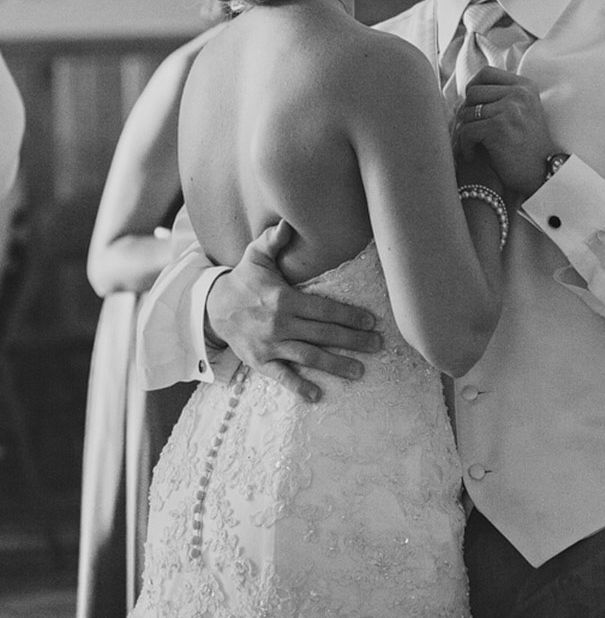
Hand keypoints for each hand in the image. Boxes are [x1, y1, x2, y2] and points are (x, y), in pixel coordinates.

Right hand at [205, 221, 382, 403]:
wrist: (213, 308)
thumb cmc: (243, 279)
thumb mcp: (256, 255)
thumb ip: (274, 240)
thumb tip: (287, 222)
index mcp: (284, 299)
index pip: (323, 309)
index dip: (349, 316)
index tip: (371, 321)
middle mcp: (280, 324)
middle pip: (323, 334)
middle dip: (353, 341)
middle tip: (377, 346)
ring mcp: (270, 346)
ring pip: (308, 357)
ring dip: (335, 365)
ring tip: (359, 372)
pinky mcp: (260, 362)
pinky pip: (282, 376)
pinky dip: (299, 387)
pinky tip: (318, 395)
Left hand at [456, 66, 553, 196]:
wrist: (544, 174)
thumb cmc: (527, 146)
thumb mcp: (522, 111)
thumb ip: (502, 97)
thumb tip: (464, 92)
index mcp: (525, 86)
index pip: (486, 73)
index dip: (472, 88)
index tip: (472, 107)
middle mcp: (519, 93)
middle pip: (473, 92)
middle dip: (466, 113)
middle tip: (469, 131)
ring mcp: (510, 109)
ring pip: (467, 112)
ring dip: (464, 131)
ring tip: (472, 145)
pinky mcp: (499, 127)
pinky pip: (467, 130)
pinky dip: (465, 146)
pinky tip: (473, 155)